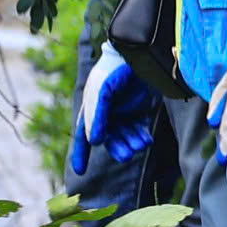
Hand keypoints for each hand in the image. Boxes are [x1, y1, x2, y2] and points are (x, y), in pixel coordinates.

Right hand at [70, 45, 158, 177]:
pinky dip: (142, 137)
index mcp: (91, 110)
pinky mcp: (140, 110)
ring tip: (141, 144)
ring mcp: (123, 113)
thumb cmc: (113, 71)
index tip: (80, 171)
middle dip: (118, 149)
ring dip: (132, 144)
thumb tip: (94, 142)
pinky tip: (146, 140)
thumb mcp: (101, 92)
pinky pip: (138, 130)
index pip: (83, 136)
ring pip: (126, 137)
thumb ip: (97, 116)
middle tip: (127, 154)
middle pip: (109, 140)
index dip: (80, 153)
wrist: (137, 55)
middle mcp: (106, 114)